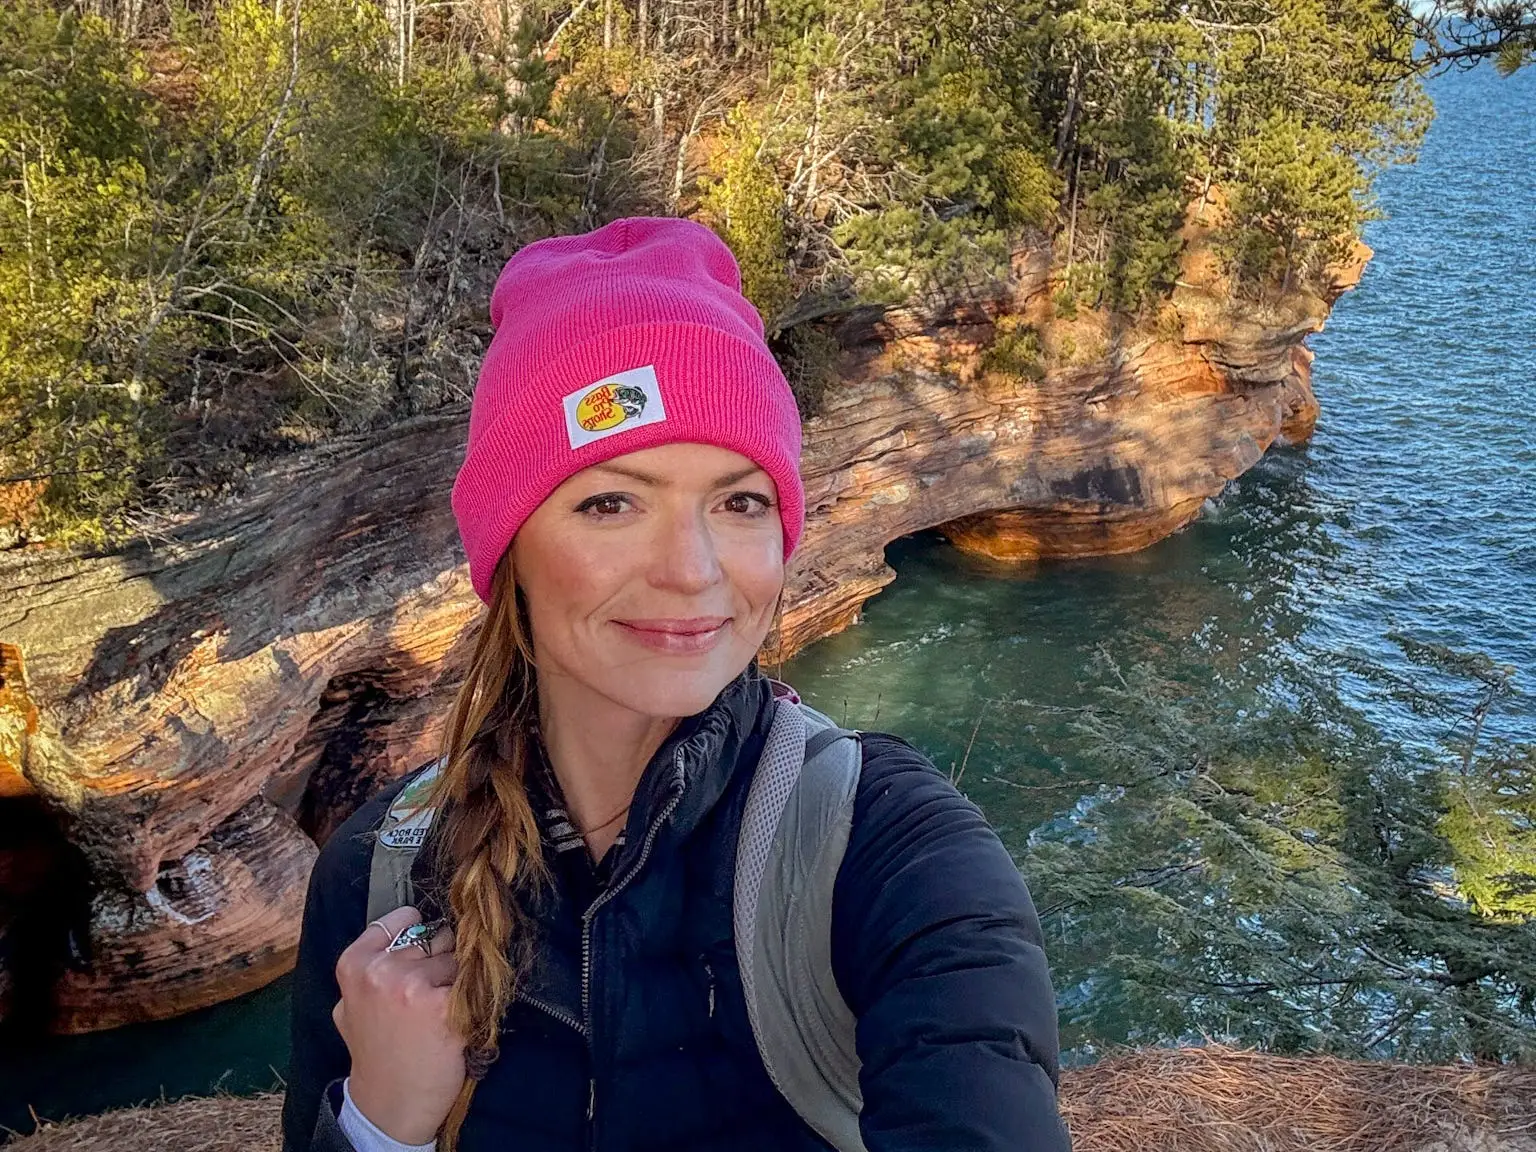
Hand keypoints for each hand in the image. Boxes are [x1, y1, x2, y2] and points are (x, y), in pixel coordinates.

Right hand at [333, 905, 465, 1144]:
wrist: (390, 1106)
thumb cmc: (375, 1054)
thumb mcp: (349, 1006)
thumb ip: (368, 967)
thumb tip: (404, 928)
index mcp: (354, 964)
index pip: (402, 919)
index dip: (418, 933)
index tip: (421, 953)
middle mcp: (381, 970)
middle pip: (435, 938)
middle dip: (439, 960)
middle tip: (428, 997)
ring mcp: (412, 986)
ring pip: (458, 959)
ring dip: (458, 981)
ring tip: (440, 1012)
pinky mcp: (444, 1006)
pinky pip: (474, 982)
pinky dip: (474, 998)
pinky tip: (457, 1020)